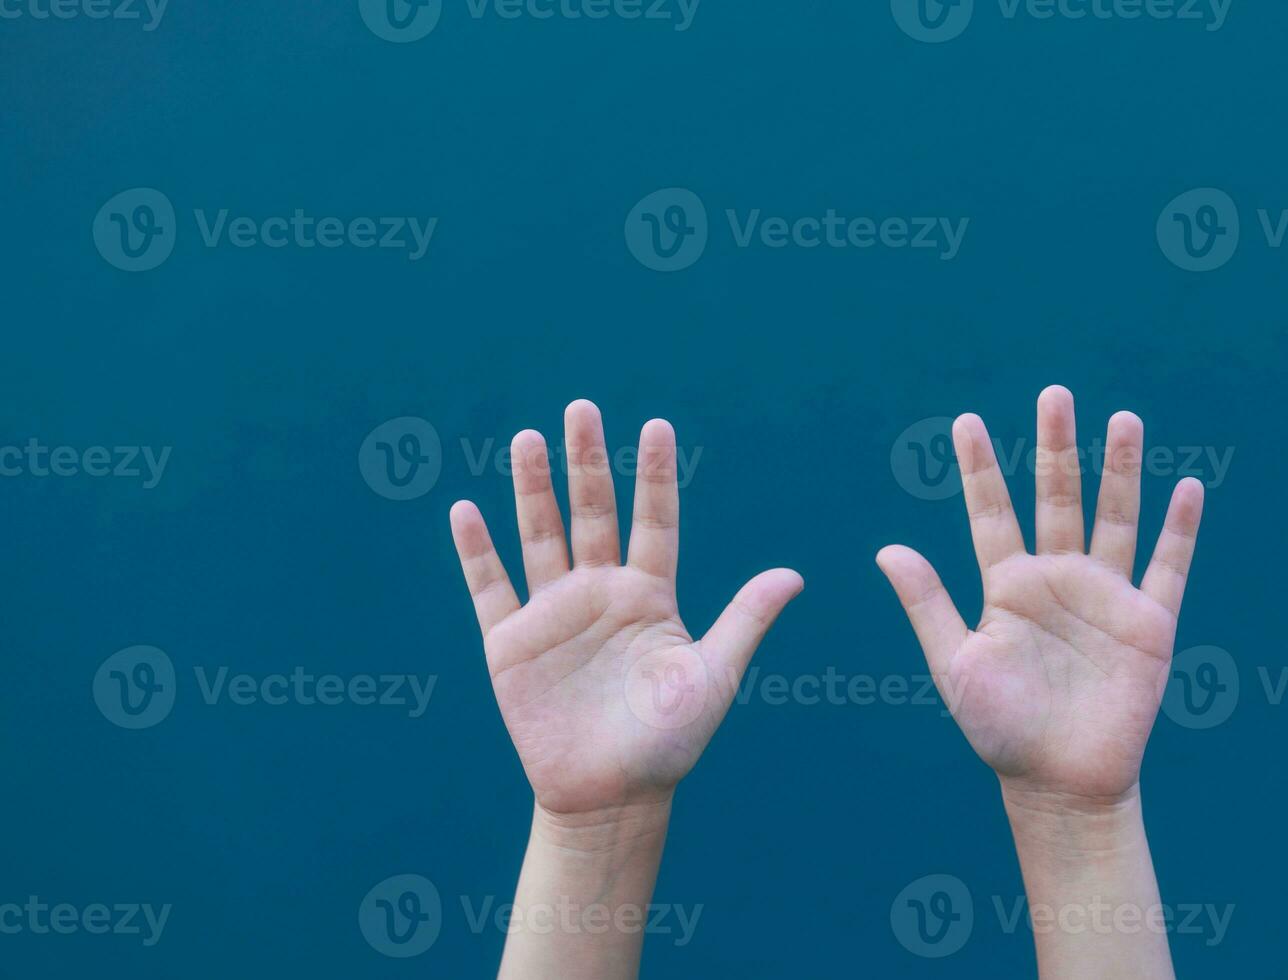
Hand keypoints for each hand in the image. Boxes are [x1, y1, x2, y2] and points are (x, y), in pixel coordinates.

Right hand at [450, 400, 801, 817]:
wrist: (611, 797)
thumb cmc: (670, 742)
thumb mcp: (713, 677)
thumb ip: (745, 621)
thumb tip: (796, 575)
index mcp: (650, 595)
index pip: (654, 521)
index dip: (655, 476)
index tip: (658, 426)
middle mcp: (600, 592)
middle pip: (592, 513)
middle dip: (586, 462)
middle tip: (582, 408)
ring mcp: (553, 613)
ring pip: (539, 535)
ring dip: (532, 488)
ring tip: (529, 438)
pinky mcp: (510, 644)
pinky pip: (490, 588)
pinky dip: (476, 551)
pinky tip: (466, 511)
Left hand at [877, 386, 1204, 806]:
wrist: (1058, 783)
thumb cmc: (1000, 729)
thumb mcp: (955, 664)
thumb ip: (928, 605)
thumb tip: (886, 549)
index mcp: (1007, 586)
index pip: (991, 513)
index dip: (980, 469)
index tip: (965, 422)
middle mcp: (1057, 579)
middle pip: (1057, 498)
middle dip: (1056, 448)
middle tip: (1054, 395)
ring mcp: (1105, 597)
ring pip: (1115, 518)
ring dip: (1119, 471)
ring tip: (1121, 418)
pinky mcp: (1147, 624)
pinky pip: (1168, 567)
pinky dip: (1179, 529)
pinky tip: (1187, 487)